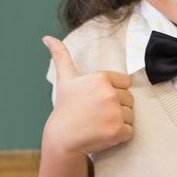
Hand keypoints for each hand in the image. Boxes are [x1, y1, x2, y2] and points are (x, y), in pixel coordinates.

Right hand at [42, 36, 133, 156]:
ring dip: (119, 121)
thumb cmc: (65, 108)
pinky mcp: (117, 130)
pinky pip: (129, 131)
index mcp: (100, 78)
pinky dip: (120, 135)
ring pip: (130, 115)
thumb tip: (46, 37)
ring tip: (100, 124)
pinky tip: (104, 134)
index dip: (113, 92)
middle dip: (117, 107)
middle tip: (97, 114)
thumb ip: (60, 55)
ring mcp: (114, 112)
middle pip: (129, 99)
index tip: (97, 100)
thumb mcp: (65, 79)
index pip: (125, 82)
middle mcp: (109, 93)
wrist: (62, 138)